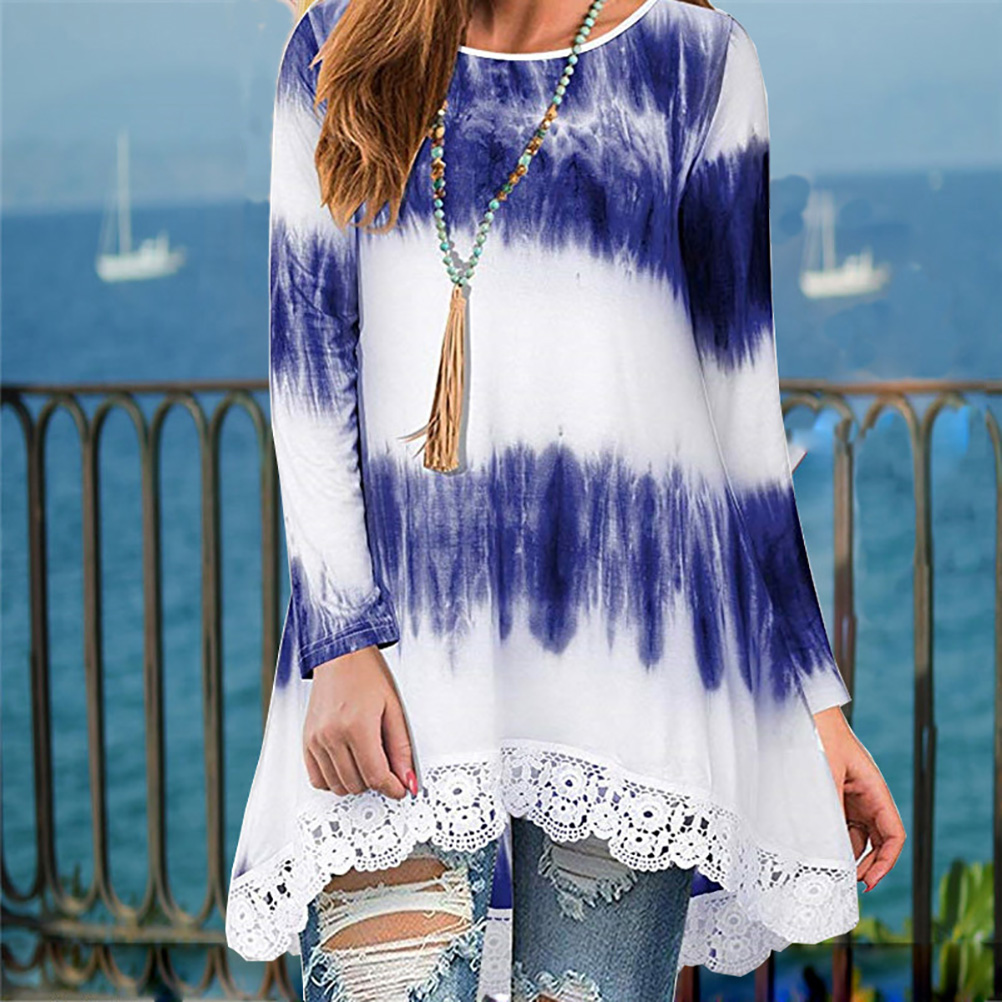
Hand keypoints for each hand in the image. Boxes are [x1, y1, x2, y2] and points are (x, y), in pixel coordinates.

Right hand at [303, 645, 417, 799]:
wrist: (340, 657)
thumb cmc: (367, 675)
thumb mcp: (393, 708)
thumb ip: (401, 748)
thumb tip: (407, 778)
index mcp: (357, 726)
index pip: (376, 775)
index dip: (393, 787)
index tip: (400, 788)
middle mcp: (332, 735)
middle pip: (357, 784)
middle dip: (376, 782)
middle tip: (387, 767)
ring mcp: (316, 740)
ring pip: (337, 786)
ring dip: (356, 782)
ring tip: (368, 762)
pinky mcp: (307, 741)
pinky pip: (317, 779)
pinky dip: (334, 780)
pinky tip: (348, 765)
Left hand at [813, 706, 905, 892]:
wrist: (800, 710)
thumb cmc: (817, 735)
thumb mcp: (824, 774)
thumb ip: (828, 808)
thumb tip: (827, 846)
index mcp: (874, 789)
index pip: (893, 834)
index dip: (886, 862)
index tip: (869, 881)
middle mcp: (865, 794)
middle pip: (877, 839)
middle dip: (867, 864)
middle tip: (847, 882)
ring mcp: (848, 794)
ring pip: (856, 834)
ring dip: (847, 853)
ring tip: (829, 870)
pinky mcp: (831, 793)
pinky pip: (838, 822)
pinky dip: (833, 838)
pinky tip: (818, 849)